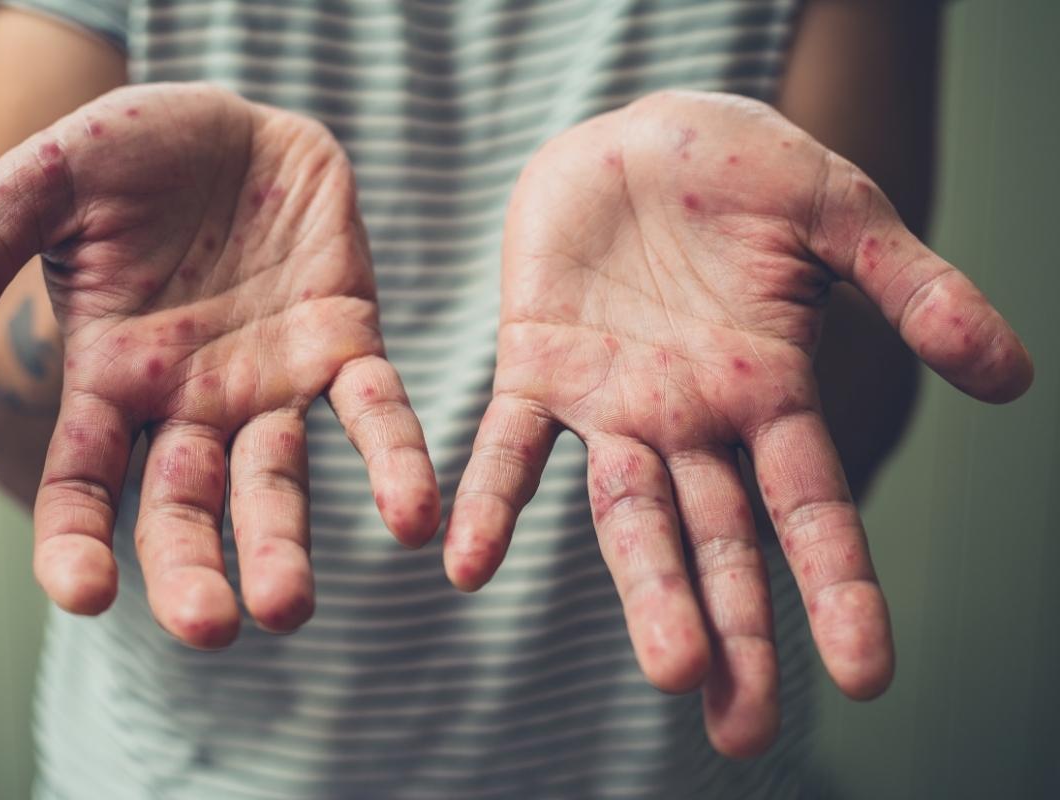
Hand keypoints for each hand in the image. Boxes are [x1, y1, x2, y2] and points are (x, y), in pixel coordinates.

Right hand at [0, 83, 439, 646]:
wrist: (239, 121)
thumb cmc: (132, 152)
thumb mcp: (42, 184)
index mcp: (111, 378)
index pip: (83, 484)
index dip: (77, 541)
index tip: (83, 594)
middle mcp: (191, 401)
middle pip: (186, 506)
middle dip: (195, 570)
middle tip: (213, 629)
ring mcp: (271, 382)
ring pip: (277, 480)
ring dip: (286, 544)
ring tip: (291, 607)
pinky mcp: (345, 344)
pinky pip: (374, 412)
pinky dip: (394, 462)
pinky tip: (413, 517)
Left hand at [443, 91, 1031, 755]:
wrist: (633, 134)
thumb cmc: (740, 169)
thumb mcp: (839, 213)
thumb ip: (913, 289)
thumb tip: (1011, 379)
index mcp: (768, 392)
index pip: (810, 508)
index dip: (836, 587)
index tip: (864, 675)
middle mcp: (690, 419)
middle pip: (717, 541)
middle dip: (731, 629)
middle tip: (736, 728)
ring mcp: (611, 401)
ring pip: (624, 514)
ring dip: (641, 588)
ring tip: (666, 669)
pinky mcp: (534, 365)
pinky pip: (507, 446)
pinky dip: (491, 502)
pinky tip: (466, 562)